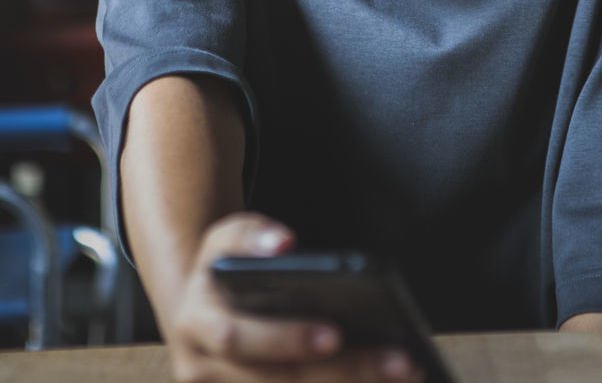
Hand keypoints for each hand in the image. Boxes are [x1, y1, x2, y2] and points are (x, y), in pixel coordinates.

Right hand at [166, 212, 424, 382]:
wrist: (194, 309)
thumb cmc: (224, 271)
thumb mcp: (226, 241)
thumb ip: (251, 235)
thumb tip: (284, 244)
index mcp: (197, 325)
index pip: (240, 339)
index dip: (287, 339)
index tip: (336, 333)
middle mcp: (202, 372)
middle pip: (278, 382)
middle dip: (342, 373)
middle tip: (398, 361)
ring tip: (404, 373)